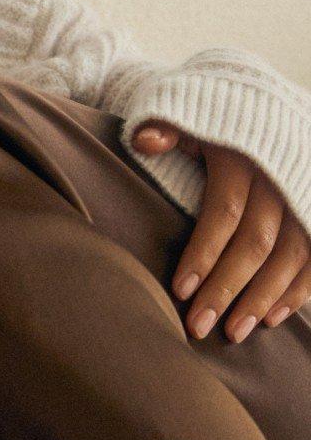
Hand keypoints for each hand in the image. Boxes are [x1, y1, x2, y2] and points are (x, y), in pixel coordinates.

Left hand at [131, 121, 310, 341]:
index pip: (224, 212)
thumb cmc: (212, 120)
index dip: (204, 252)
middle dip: (227, 288)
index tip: (180, 291)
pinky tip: (272, 319)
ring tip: (233, 333)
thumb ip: (165, 127)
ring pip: (291, 256)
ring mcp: (304, 197)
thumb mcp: (187, 112)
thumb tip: (144, 141)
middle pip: (256, 242)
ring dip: (263, 298)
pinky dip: (298, 291)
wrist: (260, 105)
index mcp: (243, 157)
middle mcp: (279, 179)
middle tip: (199, 327)